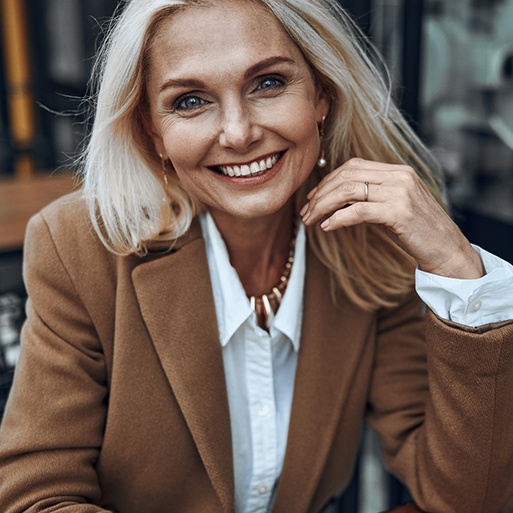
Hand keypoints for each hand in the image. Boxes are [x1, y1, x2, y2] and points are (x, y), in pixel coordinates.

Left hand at [300, 158, 483, 278]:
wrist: (448, 250)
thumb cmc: (419, 232)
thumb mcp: (395, 206)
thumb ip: (373, 196)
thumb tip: (338, 199)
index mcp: (398, 171)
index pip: (353, 166)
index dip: (328, 180)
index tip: (312, 197)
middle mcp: (400, 177)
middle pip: (347, 176)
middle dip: (320, 194)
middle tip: (305, 213)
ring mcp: (401, 193)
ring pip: (349, 191)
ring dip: (323, 206)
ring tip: (310, 221)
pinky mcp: (399, 212)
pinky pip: (359, 211)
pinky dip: (338, 218)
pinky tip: (327, 227)